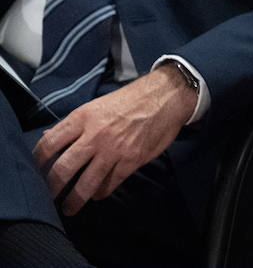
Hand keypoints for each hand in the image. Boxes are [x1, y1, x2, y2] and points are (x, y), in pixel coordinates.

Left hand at [32, 65, 196, 214]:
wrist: (165, 97)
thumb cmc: (130, 100)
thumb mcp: (97, 105)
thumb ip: (74, 124)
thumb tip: (49, 137)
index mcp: (82, 118)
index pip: (49, 143)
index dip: (37, 161)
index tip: (35, 171)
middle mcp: (95, 135)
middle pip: (62, 169)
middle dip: (51, 188)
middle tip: (47, 197)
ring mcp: (113, 150)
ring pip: (85, 184)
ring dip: (74, 200)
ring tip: (69, 208)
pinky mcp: (131, 160)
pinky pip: (109, 184)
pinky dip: (100, 192)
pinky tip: (97, 193)